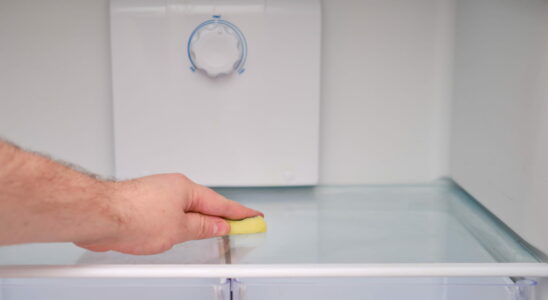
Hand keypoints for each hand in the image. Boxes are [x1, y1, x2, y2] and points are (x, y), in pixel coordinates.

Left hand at [75, 173, 261, 254]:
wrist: (98, 214)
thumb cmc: (132, 215)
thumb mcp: (178, 229)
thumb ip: (202, 228)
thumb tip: (217, 225)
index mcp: (186, 189)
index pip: (221, 204)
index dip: (240, 213)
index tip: (254, 217)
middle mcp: (173, 188)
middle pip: (205, 205)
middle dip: (222, 216)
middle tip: (239, 225)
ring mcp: (158, 195)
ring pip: (186, 210)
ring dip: (200, 221)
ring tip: (214, 232)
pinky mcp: (144, 204)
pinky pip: (171, 214)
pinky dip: (182, 222)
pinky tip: (181, 231)